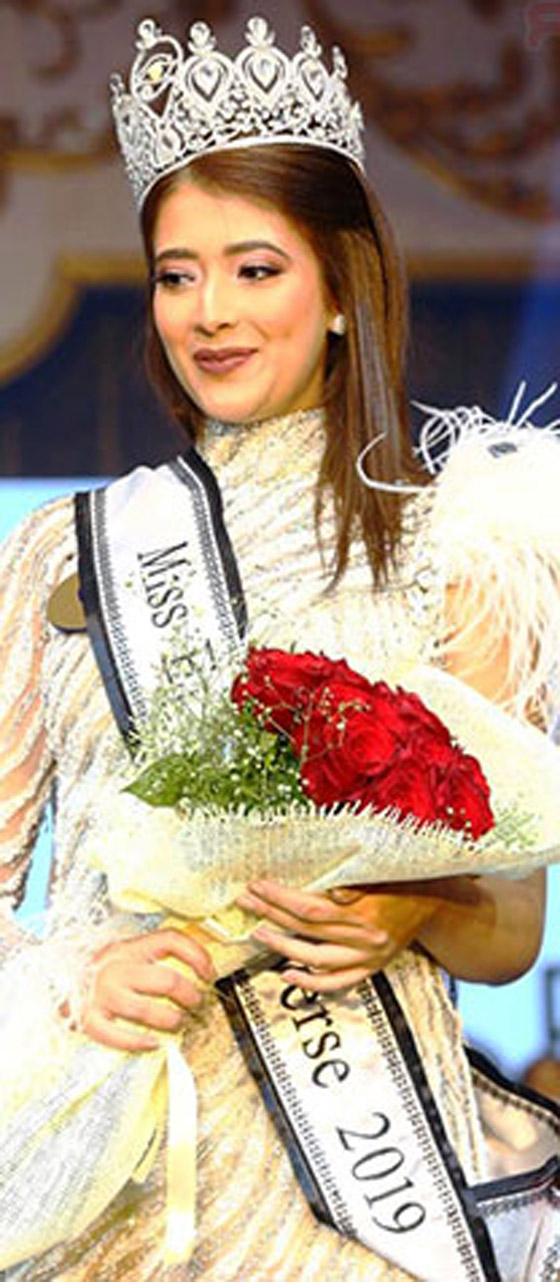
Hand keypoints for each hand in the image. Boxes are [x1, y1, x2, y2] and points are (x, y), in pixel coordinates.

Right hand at [80, 927, 215, 1051]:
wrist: (64, 984)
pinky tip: (154, 1043)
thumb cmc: (109, 972)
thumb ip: (159, 957)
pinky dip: (139, 1042)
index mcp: (131, 947)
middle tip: (196, 1003)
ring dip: (171, 1020)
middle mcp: (116, 967)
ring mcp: (102, 993)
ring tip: (178, 1022)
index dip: (197, 955)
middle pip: (166, 981)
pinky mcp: (89, 1019)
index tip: (209, 973)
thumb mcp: (132, 954)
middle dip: (191, 996)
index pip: (171, 940)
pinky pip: (117, 1035)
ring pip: (146, 1010)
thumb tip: (203, 969)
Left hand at [236, 879, 439, 991]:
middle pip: (307, 930)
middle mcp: (365, 939)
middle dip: (272, 914)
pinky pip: (336, 983)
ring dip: (282, 946)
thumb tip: (330, 890)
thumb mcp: (382, 874)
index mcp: (366, 912)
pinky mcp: (370, 969)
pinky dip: (310, 981)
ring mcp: (367, 958)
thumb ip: (355, 883)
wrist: (435, 904)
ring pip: (315, 958)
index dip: (280, 898)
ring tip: (258, 931)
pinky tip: (286, 972)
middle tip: (246, 902)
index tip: (258, 886)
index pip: (311, 908)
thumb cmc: (404, 881)